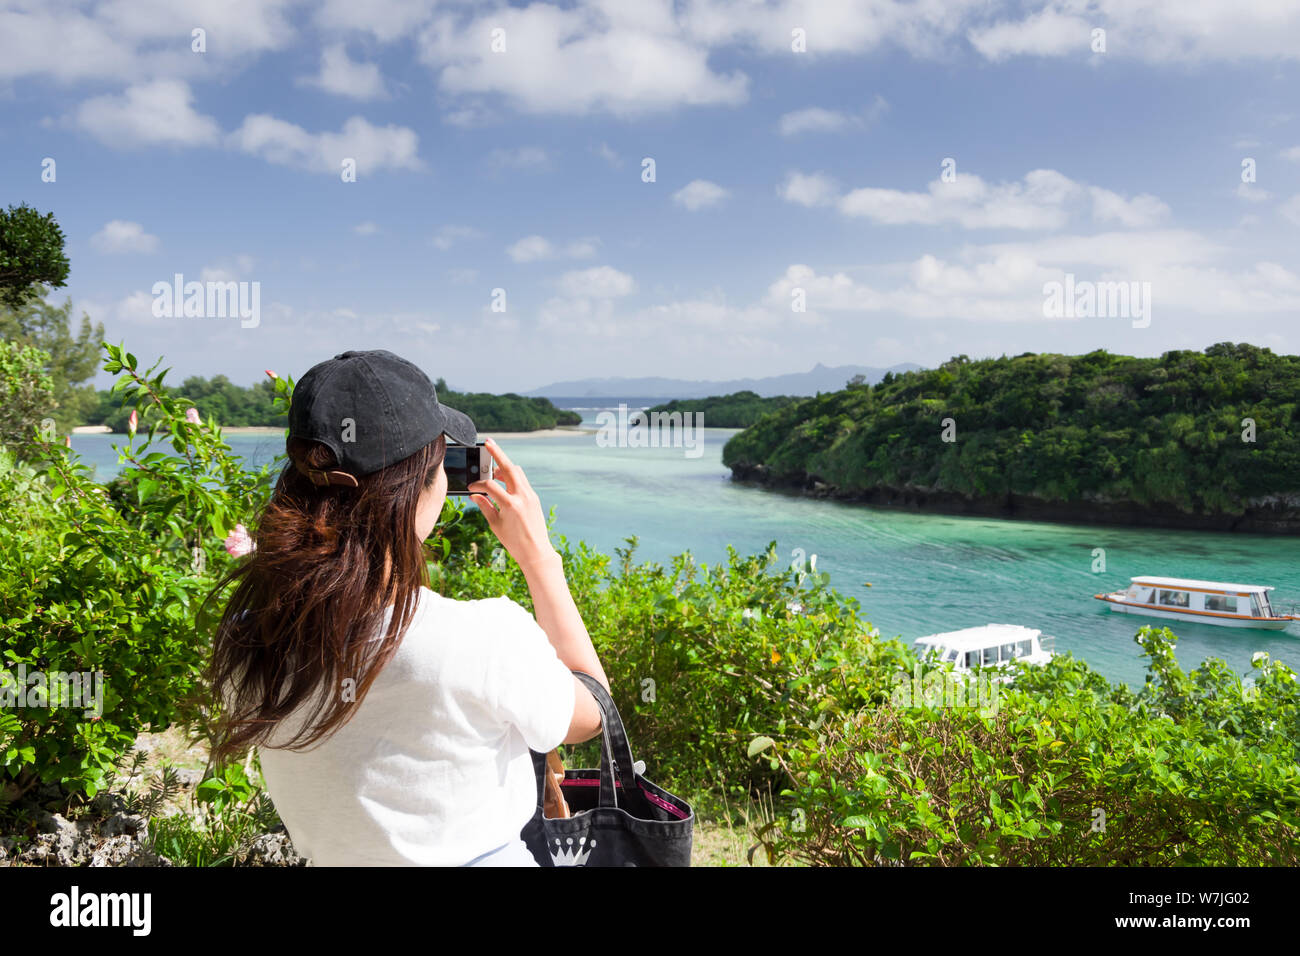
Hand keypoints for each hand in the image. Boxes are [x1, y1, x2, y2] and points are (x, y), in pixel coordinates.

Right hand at [468, 438, 556, 571]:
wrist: (536, 551)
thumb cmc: (514, 542)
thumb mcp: (495, 524)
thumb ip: (484, 506)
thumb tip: (475, 494)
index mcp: (510, 504)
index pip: (490, 485)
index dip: (477, 484)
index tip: (470, 487)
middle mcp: (522, 496)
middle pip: (508, 468)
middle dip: (498, 453)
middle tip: (488, 442)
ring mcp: (530, 496)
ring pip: (517, 472)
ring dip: (505, 466)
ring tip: (493, 468)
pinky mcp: (534, 498)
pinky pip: (522, 481)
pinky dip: (512, 477)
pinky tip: (503, 480)